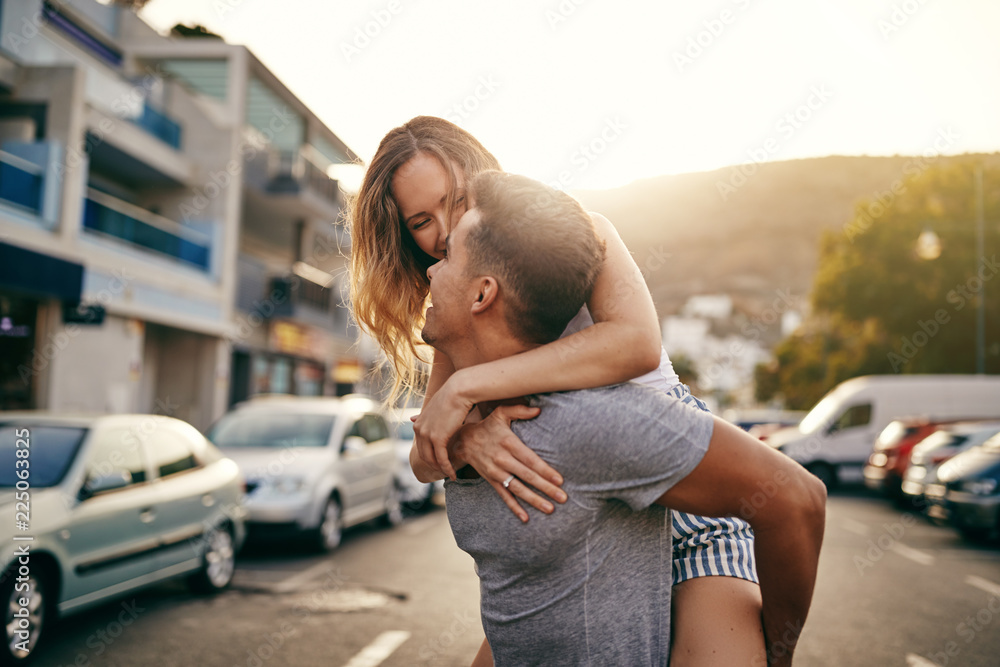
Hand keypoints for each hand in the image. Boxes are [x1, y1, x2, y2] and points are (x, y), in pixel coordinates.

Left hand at [412, 374, 476, 479]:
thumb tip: (411, 418)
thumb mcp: (434, 407)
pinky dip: (447, 468)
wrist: (459, 390)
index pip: (421, 445)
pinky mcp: (437, 439)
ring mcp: (427, 434)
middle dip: (434, 464)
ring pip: (431, 459)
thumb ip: (423, 417)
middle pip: (424, 454)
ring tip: (449, 474)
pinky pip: (441, 459)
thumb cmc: (452, 396)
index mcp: (418, 423)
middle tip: (444, 471)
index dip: (429, 455)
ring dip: (440, 469)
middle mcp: (419, 429)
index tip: (438, 461)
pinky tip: (453, 474)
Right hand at [453, 404, 566, 522]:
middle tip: (563, 498)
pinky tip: (526, 518)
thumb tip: (538, 409)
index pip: (530, 459)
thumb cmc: (487, 426)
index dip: (545, 470)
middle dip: (546, 488)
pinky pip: (504, 496)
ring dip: (534, 500)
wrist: (462, 441)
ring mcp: (496, 472)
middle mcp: (503, 460)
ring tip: (550, 509)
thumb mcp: (500, 413)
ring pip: (518, 489)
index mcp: (509, 443)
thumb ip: (519, 410)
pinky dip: (514, 508)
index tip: (559, 480)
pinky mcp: (491, 481)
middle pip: (528, 476)